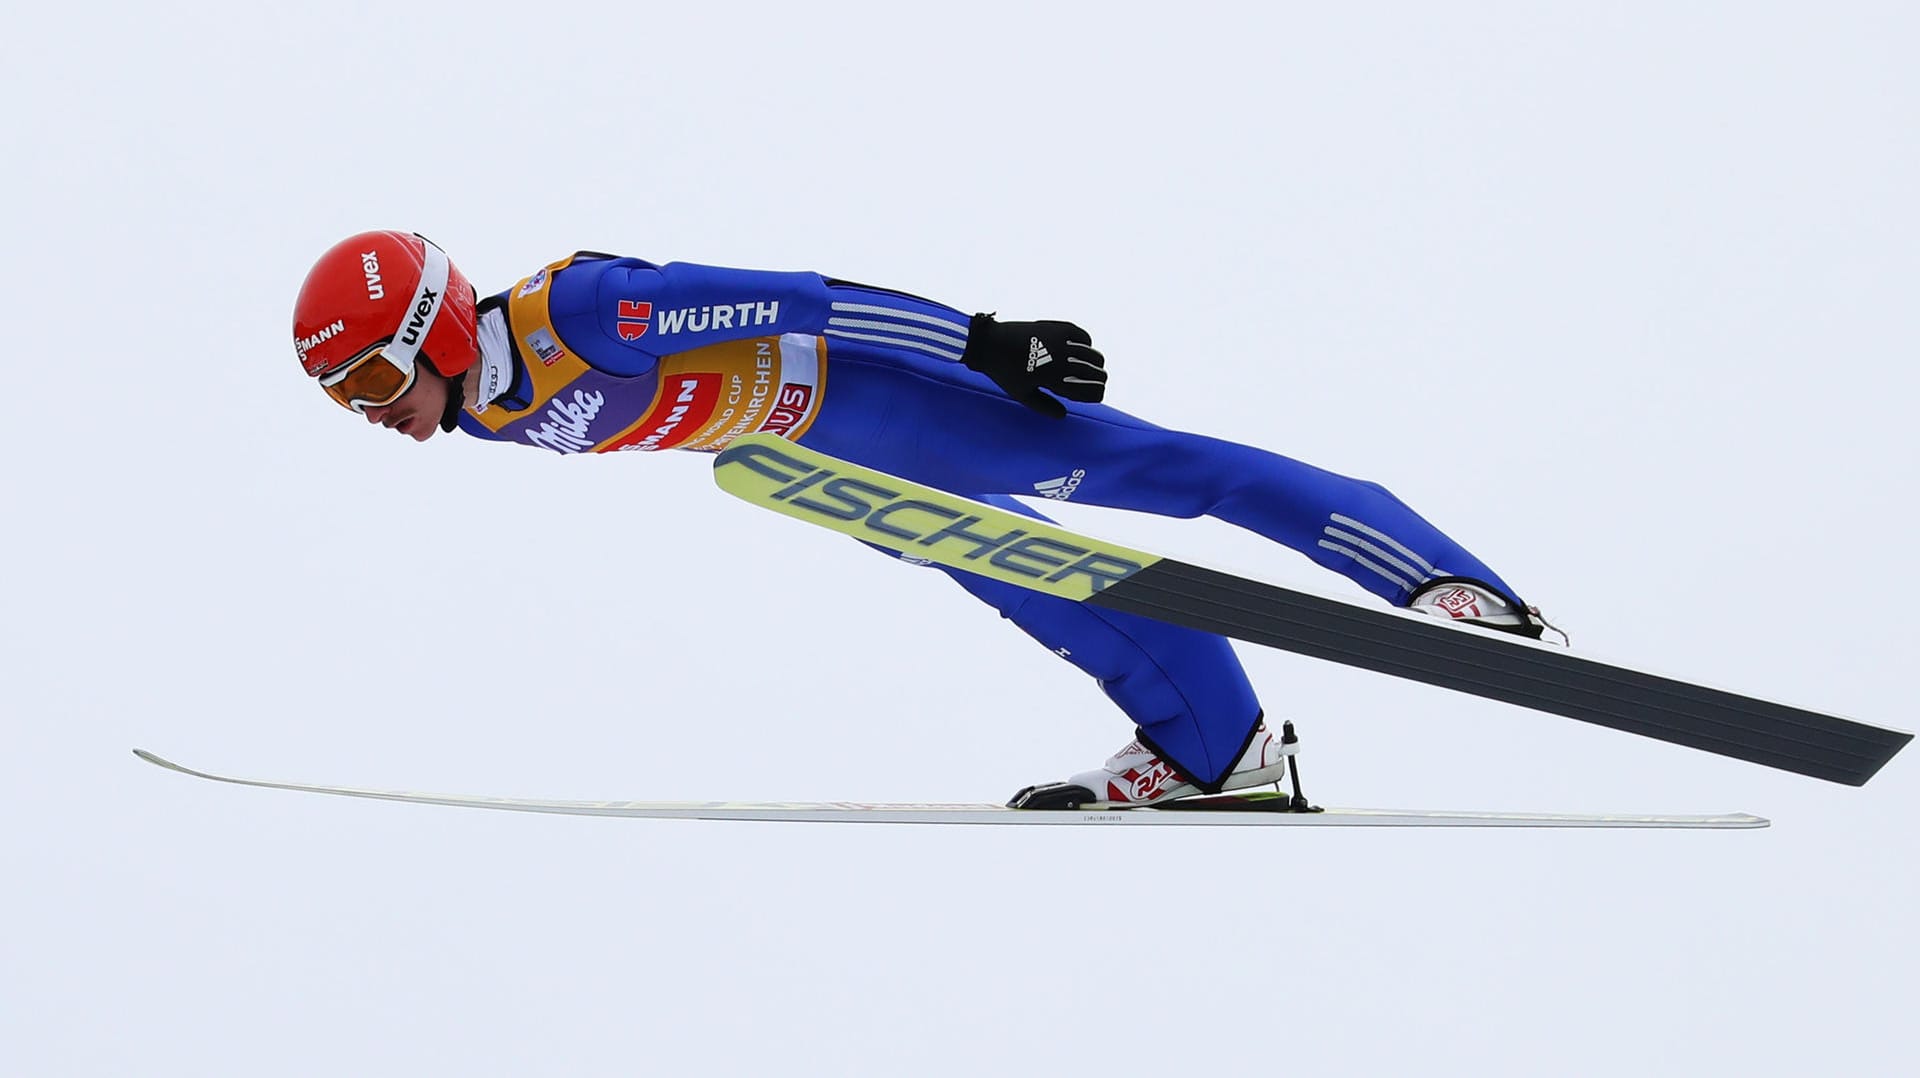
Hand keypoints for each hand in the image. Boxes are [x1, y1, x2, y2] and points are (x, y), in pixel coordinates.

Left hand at [960, 313, 1106, 418]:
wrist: (990, 344)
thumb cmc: (1004, 373)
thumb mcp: (1022, 395)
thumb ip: (1044, 406)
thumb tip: (1064, 415)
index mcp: (1053, 380)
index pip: (1085, 391)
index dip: (1097, 394)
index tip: (1099, 395)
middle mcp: (1060, 361)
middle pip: (1092, 372)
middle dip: (1100, 378)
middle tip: (1102, 380)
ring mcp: (1059, 343)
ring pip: (1090, 353)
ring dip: (1097, 361)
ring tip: (1098, 364)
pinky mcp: (1055, 328)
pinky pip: (1080, 334)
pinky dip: (1087, 341)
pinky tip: (1086, 346)